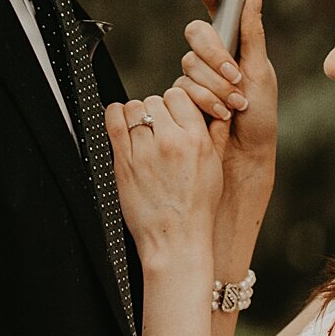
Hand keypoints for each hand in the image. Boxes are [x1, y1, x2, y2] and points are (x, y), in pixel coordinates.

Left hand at [105, 85, 223, 258]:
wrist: (176, 240)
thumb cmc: (198, 208)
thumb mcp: (216, 168)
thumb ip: (217, 135)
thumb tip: (220, 110)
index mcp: (196, 140)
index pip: (179, 95)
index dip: (174, 104)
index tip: (172, 117)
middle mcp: (171, 142)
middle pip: (155, 100)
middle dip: (155, 112)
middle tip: (157, 129)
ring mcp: (145, 151)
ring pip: (134, 108)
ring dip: (136, 115)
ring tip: (140, 132)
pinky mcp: (124, 162)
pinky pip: (113, 122)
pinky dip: (115, 115)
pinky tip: (121, 123)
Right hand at [175, 0, 276, 208]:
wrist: (244, 157)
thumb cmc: (259, 118)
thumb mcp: (261, 72)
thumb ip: (253, 33)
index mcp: (236, 44)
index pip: (219, 7)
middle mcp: (214, 57)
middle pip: (197, 34)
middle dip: (215, 53)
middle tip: (234, 75)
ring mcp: (197, 76)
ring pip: (190, 63)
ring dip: (214, 84)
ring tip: (234, 104)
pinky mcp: (182, 97)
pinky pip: (182, 87)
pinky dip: (203, 99)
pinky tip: (219, 114)